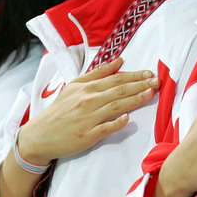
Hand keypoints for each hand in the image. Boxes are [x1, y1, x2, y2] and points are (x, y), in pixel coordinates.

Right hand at [0, 59, 158, 196]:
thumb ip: (98, 74)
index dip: (134, 76)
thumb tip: (119, 62)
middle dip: (140, 85)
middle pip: (118, 91)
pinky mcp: (86, 135)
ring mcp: (87, 118)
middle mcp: (88, 101)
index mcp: (86, 88)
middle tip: (157, 81)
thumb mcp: (75, 87)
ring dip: (134, 100)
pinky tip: (127, 119)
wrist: (40, 135)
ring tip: (150, 94)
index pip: (115, 80)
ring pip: (115, 107)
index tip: (150, 73)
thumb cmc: (60, 110)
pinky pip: (104, 128)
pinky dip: (115, 123)